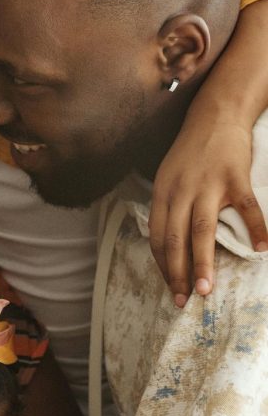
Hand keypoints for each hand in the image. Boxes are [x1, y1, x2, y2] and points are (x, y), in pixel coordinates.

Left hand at [150, 118, 267, 306]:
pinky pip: (247, 208)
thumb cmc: (190, 153)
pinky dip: (256, 228)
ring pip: (202, 231)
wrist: (216, 115)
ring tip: (205, 289)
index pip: (158, 239)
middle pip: (176, 240)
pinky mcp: (235, 176)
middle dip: (177, 274)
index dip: (163, 266)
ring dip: (203, 263)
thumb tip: (167, 245)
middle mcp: (180, 192)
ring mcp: (208, 184)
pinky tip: (261, 249)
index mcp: (161, 195)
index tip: (170, 289)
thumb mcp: (167, 179)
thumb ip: (168, 209)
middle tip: (183, 300)